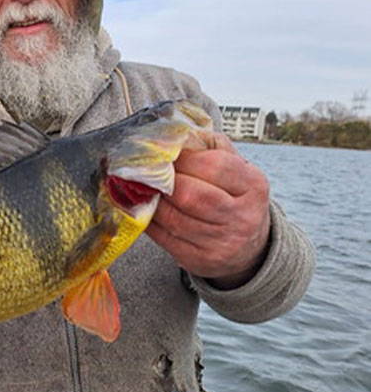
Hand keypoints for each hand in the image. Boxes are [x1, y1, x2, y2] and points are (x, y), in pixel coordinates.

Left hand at [146, 132, 270, 288]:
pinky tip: (141, 208)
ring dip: (150, 200)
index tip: (163, 153)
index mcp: (253, 186)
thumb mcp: (236, 168)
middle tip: (144, 170)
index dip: (183, 158)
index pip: (215, 166)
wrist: (249, 248)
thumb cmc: (233, 196)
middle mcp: (242, 216)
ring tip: (138, 187)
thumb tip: (174, 131)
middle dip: (163, 181)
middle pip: (191, 195)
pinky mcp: (201, 260)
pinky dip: (148, 221)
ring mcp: (222, 242)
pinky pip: (164, 238)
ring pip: (173, 218)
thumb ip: (210, 146)